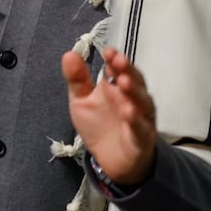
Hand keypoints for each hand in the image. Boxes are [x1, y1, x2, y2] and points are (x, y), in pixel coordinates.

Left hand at [63, 47, 156, 185]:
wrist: (110, 160)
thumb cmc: (99, 125)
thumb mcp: (81, 100)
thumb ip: (77, 79)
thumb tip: (69, 54)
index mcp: (117, 88)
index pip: (119, 70)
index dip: (114, 60)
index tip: (107, 51)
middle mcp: (133, 100)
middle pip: (134, 82)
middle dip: (126, 70)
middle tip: (117, 61)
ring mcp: (140, 119)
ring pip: (141, 102)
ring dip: (133, 91)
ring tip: (123, 81)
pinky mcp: (141, 139)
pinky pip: (140, 128)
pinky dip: (135, 120)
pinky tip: (129, 111)